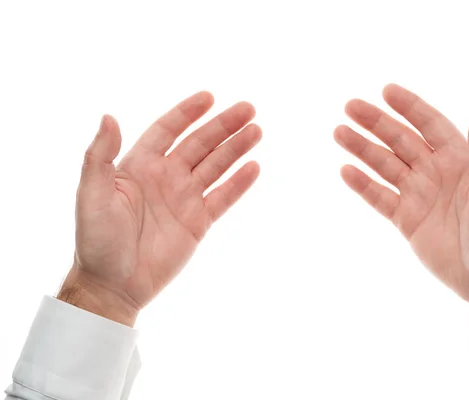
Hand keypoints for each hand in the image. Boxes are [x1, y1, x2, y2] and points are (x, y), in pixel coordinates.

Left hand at [58, 92, 260, 325]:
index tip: (209, 97)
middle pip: (200, 144)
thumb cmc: (96, 239)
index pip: (168, 130)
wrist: (114, 285)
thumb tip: (108, 116)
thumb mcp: (91, 194)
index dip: (188, 112)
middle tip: (248, 109)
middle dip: (223, 125)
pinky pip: (222, 198)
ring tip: (256, 131)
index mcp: (139, 165)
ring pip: (215, 166)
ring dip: (236, 148)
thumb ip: (99, 155)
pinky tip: (253, 167)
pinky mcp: (198, 222)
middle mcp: (165, 177)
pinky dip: (238, 183)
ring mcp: (184, 199)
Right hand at [334, 84, 468, 308]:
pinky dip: (363, 185)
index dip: (408, 107)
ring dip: (363, 149)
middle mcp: (436, 172)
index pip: (430, 124)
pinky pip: (380, 198)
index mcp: (461, 159)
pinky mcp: (406, 220)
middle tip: (350, 106)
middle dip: (376, 123)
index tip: (386, 91)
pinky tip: (346, 170)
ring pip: (385, 165)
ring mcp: (419, 196)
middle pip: (400, 140)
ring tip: (339, 132)